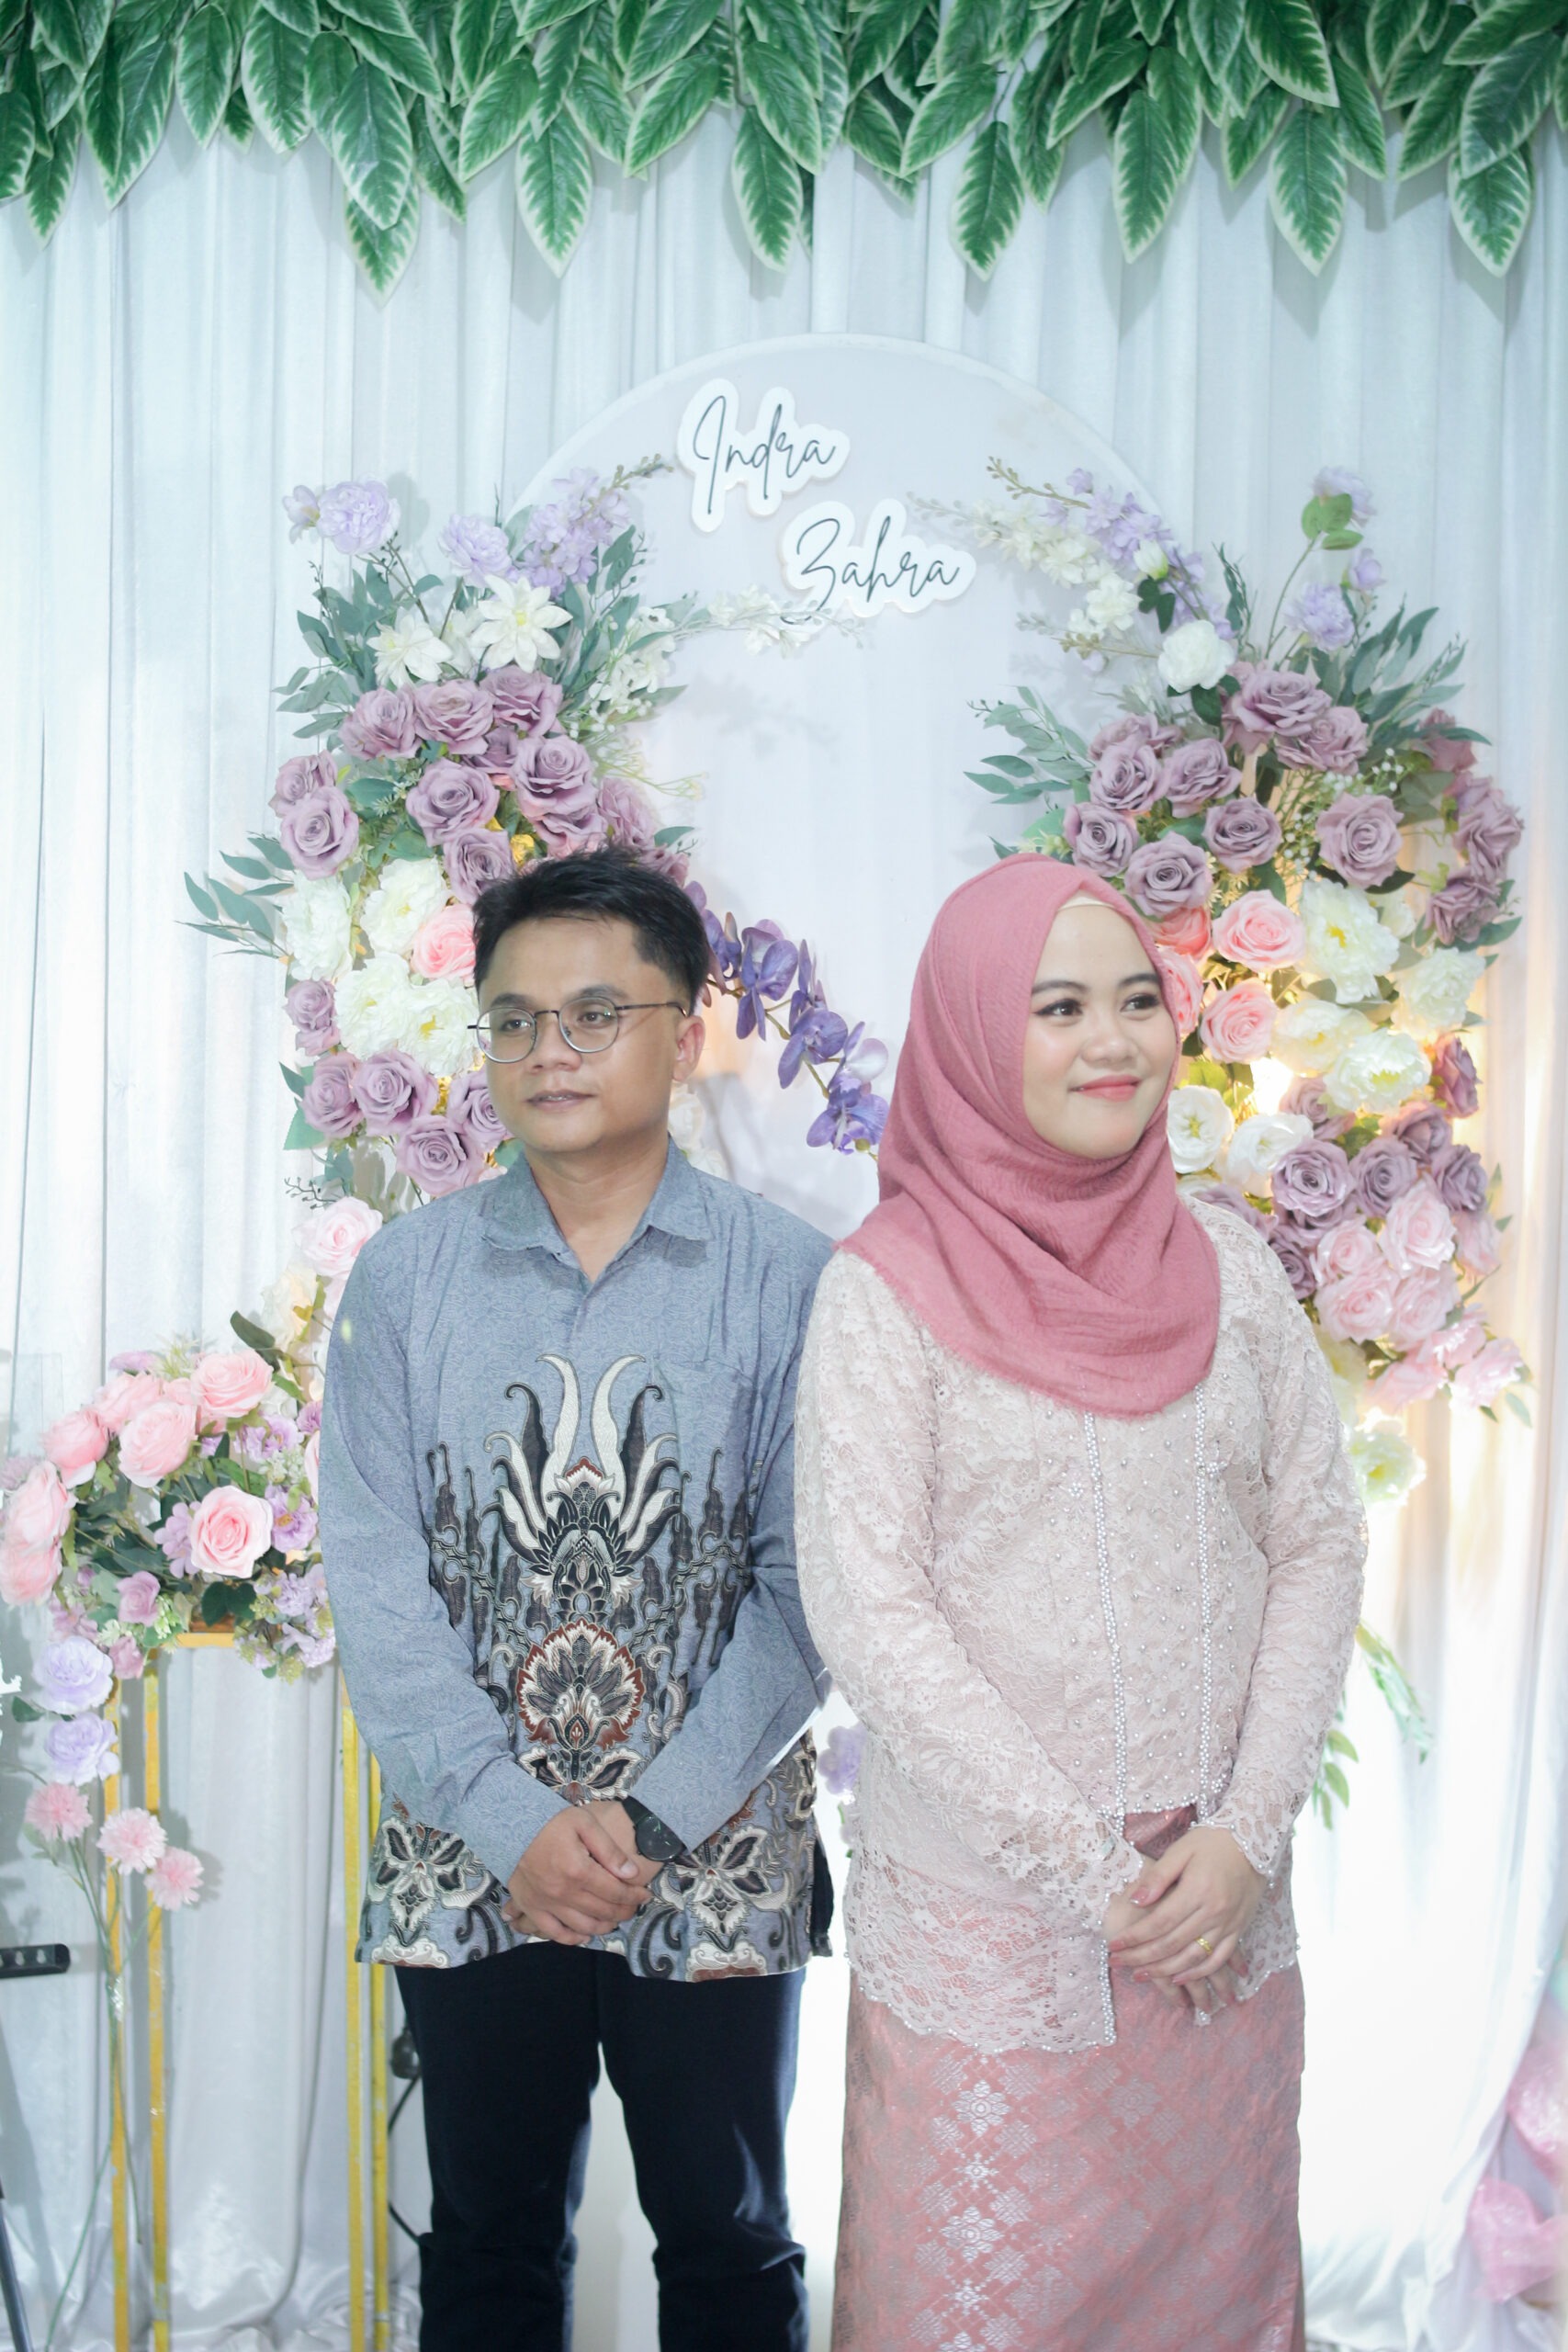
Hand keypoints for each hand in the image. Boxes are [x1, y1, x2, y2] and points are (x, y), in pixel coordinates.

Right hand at [500, 1806, 654, 1945]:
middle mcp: (563, 1893)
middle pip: (603, 1911)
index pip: (615, 1891)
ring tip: (616, 1919)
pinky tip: (585, 1935)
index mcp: (578, 1870)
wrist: (513, 1829)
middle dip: (624, 1911)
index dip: (635, 1895)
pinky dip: (573, 1939)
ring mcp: (547, 1904)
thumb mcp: (584, 1824)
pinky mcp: (533, 1909)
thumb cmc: (551, 1823)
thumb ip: (609, 1849)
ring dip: (604, 1926)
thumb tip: (631, 1874)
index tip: (645, 1894)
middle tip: (634, 1907)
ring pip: (583, 1927)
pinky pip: (555, 1933)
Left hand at [1105, 1825, 1263, 1987]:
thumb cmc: (1212, 1842)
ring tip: (1140, 1975)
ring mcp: (1228, 1924)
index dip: (1135, 1937)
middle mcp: (1213, 1912)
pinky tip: (1179, 1979)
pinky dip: (1198, 1973)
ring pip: (1193, 1958)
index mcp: (1197, 1890)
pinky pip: (1218, 1960)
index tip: (1114, 1945)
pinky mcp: (1238, 1930)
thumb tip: (1135, 1900)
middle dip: (1142, 1957)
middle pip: (1172, 1944)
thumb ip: (1158, 1876)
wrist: (1254, 1841)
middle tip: (1117, 1963)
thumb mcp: (1181, 1849)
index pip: (1159, 1922)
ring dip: (1165, 1971)